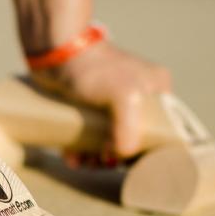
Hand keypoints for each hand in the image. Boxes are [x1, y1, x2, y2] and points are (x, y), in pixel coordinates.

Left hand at [31, 41, 171, 164]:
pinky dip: (81, 148)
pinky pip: (89, 132)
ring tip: (82, 163)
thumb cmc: (92, 68)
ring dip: (95, 157)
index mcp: (156, 88)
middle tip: (98, 163)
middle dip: (114, 156)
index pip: (160, 129)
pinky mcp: (87, 103)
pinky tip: (72, 158)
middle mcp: (137, 93)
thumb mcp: (123, 95)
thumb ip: (129, 128)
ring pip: (108, 137)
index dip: (143, 150)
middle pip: (132, 136)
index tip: (124, 162)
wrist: (54, 51)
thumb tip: (123, 156)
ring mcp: (111, 99)